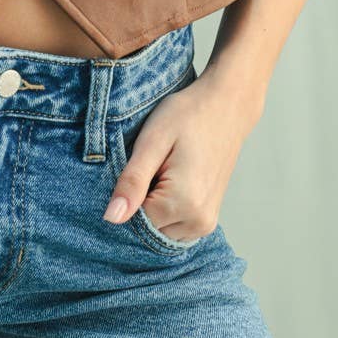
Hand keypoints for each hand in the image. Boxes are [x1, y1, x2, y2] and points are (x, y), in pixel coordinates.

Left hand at [102, 72, 259, 240]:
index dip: (127, 195)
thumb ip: (132, 183)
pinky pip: (175, 227)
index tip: (138, 168)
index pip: (134, 221)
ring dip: (153, 207)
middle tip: (152, 166)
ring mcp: (207, 223)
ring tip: (162, 171)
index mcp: (184, 203)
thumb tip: (111, 218)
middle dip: (140, 203)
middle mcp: (199, 221)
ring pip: (161, 230)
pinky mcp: (208, 219)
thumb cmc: (187, 116)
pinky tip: (169, 180)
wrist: (226, 107)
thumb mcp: (152, 142)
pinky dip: (165, 210)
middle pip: (148, 228)